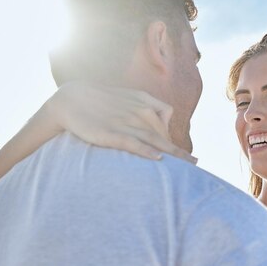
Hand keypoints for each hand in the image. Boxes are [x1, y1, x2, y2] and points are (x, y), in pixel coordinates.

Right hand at [43, 81, 195, 162]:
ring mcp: (126, 123)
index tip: (188, 157)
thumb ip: (147, 105)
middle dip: (180, 153)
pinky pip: (133, 143)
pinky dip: (146, 150)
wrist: (71, 99)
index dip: (176, 139)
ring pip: (155, 140)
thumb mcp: (129, 96)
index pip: (167, 120)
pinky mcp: (112, 133)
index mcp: (144, 102)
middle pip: (165, 134)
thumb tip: (162, 119)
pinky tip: (157, 159)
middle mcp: (139, 112)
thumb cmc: (102, 100)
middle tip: (195, 166)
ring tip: (186, 168)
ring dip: (172, 154)